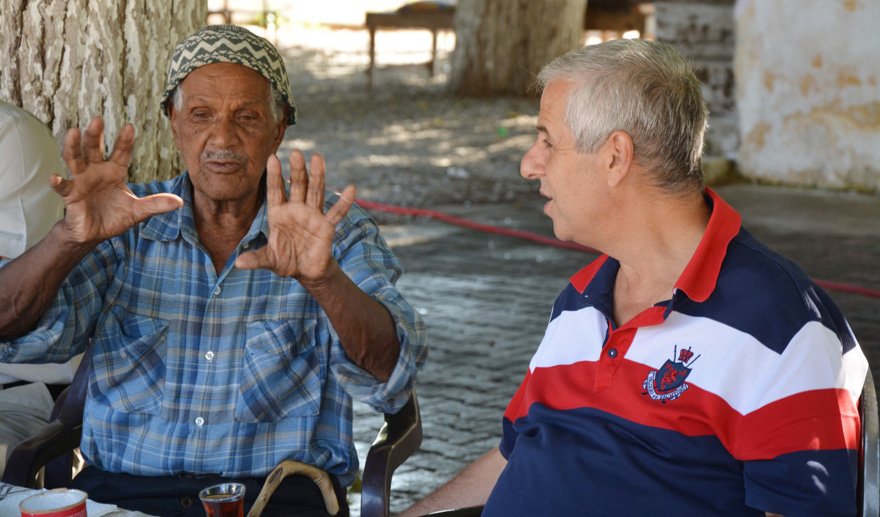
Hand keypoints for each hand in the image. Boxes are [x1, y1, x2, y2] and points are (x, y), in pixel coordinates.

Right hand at [52, 116, 182, 244]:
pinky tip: (54, 177)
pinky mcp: (70, 194)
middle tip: (98, 120)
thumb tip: (180, 202)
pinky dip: (57, 182)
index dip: (125, 140)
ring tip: (73, 132)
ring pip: (75, 159)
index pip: (121, 152)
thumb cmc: (115, 217)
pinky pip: (63, 186)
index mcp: (115, 171)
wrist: (94, 233)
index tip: (130, 126)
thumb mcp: (138, 211)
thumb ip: (156, 204)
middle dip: (95, 135)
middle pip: (94, 149)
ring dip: (73, 146)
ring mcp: (81, 180)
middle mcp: (96, 170)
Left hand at [235, 150, 355, 281]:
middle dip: (297, 170)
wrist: (305, 271)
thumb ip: (256, 258)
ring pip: (315, 192)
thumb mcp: (269, 260)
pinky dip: (344, 202)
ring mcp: (313, 216)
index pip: (275, 191)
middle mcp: (296, 210)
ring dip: (317, 176)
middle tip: (296, 153)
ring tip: (318, 158)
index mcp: (279, 214)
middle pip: (297, 186)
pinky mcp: (326, 226)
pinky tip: (350, 189)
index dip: (274, 176)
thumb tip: (238, 263)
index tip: (272, 158)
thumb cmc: (285, 260)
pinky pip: (336, 213)